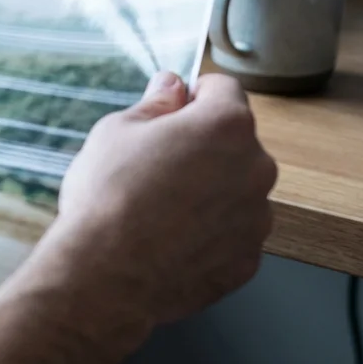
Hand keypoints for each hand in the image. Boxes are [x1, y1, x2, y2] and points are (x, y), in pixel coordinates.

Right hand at [51, 71, 276, 324]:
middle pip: (233, 142)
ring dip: (209, 190)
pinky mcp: (247, 260)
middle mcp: (255, 168)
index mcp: (226, 125)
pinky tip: (169, 239)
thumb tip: (171, 87)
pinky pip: (231, 233)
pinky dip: (208, 232)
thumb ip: (155, 104)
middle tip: (154, 165)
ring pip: (235, 189)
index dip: (191, 95)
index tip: (170, 111)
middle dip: (202, 146)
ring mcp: (256, 219)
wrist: (106, 277)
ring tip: (159, 208)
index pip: (223, 88)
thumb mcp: (116, 131)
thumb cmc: (107, 198)